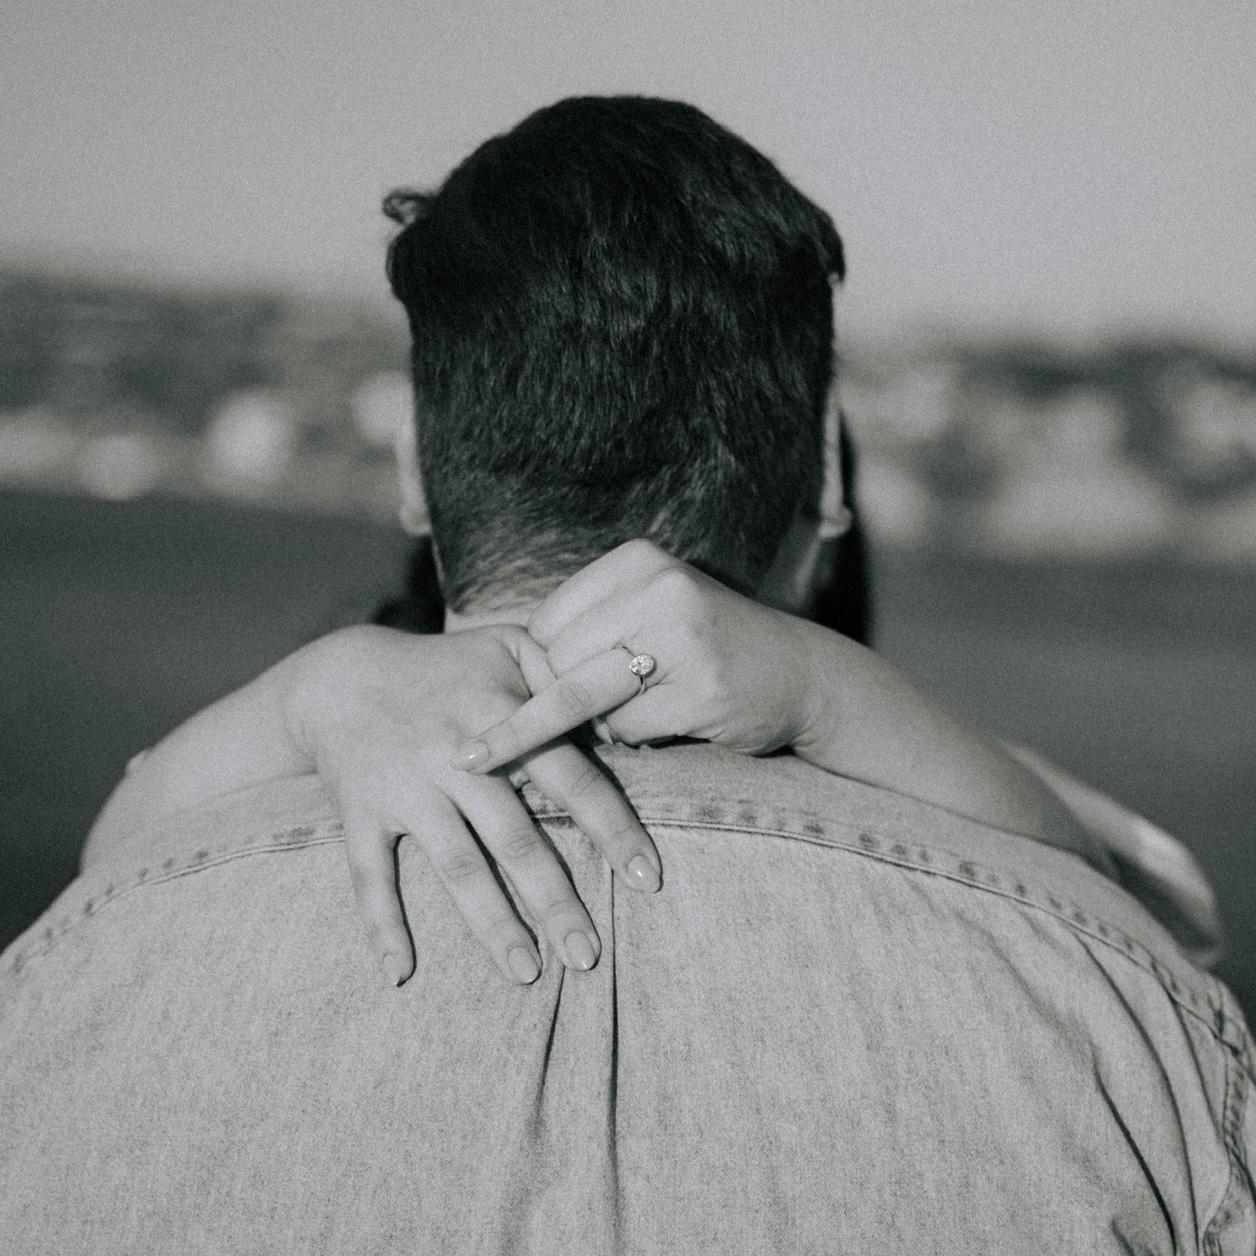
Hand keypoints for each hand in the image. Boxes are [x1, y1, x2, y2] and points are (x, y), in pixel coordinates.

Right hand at [286, 625, 660, 987]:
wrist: (343, 675)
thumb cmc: (446, 666)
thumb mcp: (510, 644)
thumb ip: (565, 672)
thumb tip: (623, 719)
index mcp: (503, 718)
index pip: (571, 779)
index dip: (613, 829)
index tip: (647, 879)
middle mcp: (457, 758)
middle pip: (516, 838)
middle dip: (555, 902)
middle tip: (589, 957)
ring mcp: (406, 788)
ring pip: (455, 866)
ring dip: (492, 924)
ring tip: (527, 975)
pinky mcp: (361, 812)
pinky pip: (369, 875)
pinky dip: (381, 924)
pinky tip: (403, 972)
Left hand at [452, 540, 821, 771]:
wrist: (802, 674)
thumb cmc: (704, 648)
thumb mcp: (648, 610)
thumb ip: (585, 628)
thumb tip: (499, 677)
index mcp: (636, 561)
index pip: (543, 625)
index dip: (544, 666)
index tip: (557, 684)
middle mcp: (658, 589)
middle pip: (555, 664)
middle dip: (565, 699)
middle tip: (614, 702)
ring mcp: (682, 639)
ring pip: (582, 700)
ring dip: (598, 724)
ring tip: (646, 707)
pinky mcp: (700, 691)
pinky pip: (624, 733)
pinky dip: (633, 741)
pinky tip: (676, 720)